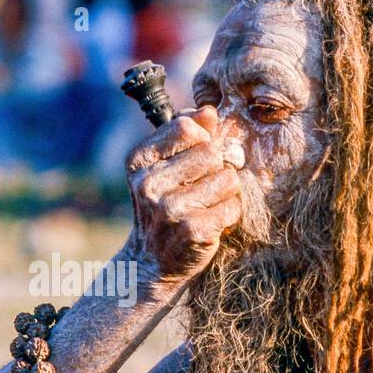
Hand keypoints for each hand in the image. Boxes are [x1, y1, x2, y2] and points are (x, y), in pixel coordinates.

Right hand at [124, 105, 243, 286]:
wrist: (151, 261)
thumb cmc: (163, 206)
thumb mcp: (162, 167)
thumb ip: (183, 135)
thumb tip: (208, 111)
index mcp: (140, 160)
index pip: (186, 127)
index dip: (201, 140)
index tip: (195, 160)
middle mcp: (149, 183)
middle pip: (211, 152)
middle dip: (216, 169)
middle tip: (203, 189)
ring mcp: (170, 208)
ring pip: (227, 178)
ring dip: (225, 193)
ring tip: (207, 206)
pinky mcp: (193, 230)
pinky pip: (233, 206)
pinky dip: (229, 215)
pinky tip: (211, 224)